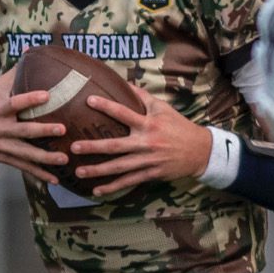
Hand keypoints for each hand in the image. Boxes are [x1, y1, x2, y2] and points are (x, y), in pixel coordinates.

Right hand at [0, 67, 68, 184]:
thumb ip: (14, 72)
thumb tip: (31, 50)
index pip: (14, 103)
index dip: (29, 99)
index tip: (47, 95)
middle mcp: (1, 129)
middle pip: (23, 131)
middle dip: (42, 131)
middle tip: (62, 129)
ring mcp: (3, 146)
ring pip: (26, 154)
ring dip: (46, 158)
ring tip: (64, 158)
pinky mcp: (6, 159)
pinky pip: (25, 168)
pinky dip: (40, 174)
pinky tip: (56, 179)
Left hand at [69, 84, 212, 195]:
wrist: (200, 151)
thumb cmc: (179, 126)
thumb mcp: (163, 108)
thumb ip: (143, 97)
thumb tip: (124, 83)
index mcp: (148, 124)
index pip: (124, 113)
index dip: (107, 106)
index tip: (89, 101)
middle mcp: (147, 142)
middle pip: (115, 145)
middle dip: (93, 147)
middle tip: (73, 148)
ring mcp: (148, 160)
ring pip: (119, 167)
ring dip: (98, 170)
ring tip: (79, 172)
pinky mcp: (151, 174)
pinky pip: (129, 181)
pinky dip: (113, 186)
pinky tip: (97, 190)